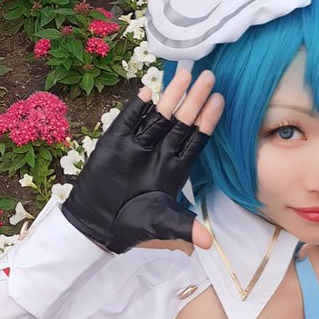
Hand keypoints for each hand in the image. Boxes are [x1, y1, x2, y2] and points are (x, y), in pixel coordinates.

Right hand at [61, 68, 223, 253]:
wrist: (97, 223)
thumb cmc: (132, 224)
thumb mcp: (161, 225)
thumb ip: (183, 228)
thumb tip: (208, 243)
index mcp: (176, 168)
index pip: (197, 139)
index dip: (208, 120)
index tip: (220, 100)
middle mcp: (160, 151)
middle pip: (182, 121)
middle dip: (195, 99)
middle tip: (209, 76)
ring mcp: (138, 144)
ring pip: (159, 115)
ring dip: (171, 95)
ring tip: (184, 75)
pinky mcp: (116, 142)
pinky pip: (129, 120)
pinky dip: (137, 106)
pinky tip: (148, 90)